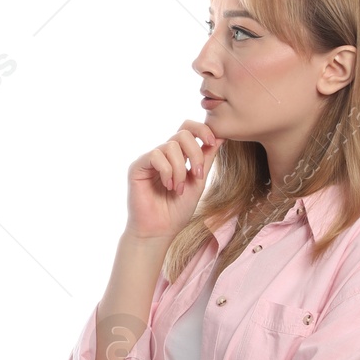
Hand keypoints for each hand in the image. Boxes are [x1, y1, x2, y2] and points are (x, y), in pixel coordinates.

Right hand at [124, 120, 220, 239]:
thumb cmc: (177, 210)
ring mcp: (150, 159)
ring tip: (178, 189)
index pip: (188, 129)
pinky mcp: (138, 166)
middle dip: (195, 153)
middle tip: (198, 174)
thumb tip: (222, 136)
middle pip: (182, 133)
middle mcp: (163, 154)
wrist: (160, 230)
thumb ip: (207, 158)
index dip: (202, 130)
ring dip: (180, 170)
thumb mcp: (199, 181)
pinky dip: (167, 171)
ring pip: (171, 146)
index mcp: (178, 156)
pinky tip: (168, 186)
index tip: (213, 142)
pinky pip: (156, 155)